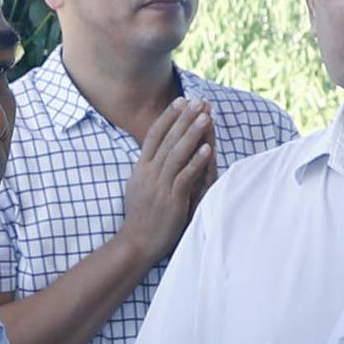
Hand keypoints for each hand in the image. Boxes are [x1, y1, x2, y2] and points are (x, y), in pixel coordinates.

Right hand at [115, 98, 220, 263]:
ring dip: (192, 134)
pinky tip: (208, 150)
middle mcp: (148, 173)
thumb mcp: (138, 187)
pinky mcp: (171, 200)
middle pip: (167, 139)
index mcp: (140, 168)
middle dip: (184, 118)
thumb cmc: (140, 217)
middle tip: (197, 100)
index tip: (180, 101)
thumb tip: (154, 154)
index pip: (153, 135)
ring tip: (206, 117)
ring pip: (177, 154)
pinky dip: (196, 162)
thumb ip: (148, 169)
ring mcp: (159, 186)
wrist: (136, 243)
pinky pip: (185, 176)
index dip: (167, 117)